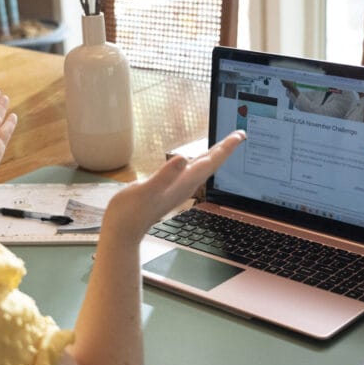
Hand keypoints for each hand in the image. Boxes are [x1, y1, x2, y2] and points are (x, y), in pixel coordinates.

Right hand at [101, 130, 245, 242]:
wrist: (123, 230)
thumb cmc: (131, 212)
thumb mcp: (146, 190)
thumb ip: (164, 175)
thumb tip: (181, 158)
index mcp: (183, 182)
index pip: (211, 162)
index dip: (226, 147)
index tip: (240, 135)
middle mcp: (185, 185)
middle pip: (211, 164)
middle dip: (226, 149)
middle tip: (240, 134)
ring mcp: (178, 188)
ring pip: (203, 168)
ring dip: (215, 155)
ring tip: (225, 144)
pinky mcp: (170, 189)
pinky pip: (191, 172)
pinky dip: (199, 162)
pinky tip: (197, 160)